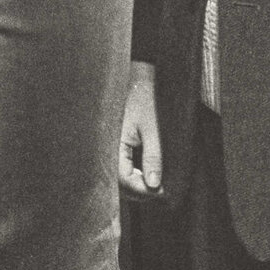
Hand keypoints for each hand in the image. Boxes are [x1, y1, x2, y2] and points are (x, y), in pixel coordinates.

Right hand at [119, 61, 164, 197]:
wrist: (140, 79)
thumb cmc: (146, 100)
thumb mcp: (153, 129)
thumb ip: (153, 157)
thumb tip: (154, 186)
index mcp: (112, 144)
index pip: (123, 178)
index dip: (143, 189)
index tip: (163, 191)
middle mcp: (107, 148)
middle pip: (118, 182)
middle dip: (139, 191)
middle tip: (162, 190)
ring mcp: (110, 147)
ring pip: (119, 177)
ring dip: (136, 184)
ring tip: (156, 183)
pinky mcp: (115, 145)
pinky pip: (121, 167)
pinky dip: (133, 174)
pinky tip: (147, 173)